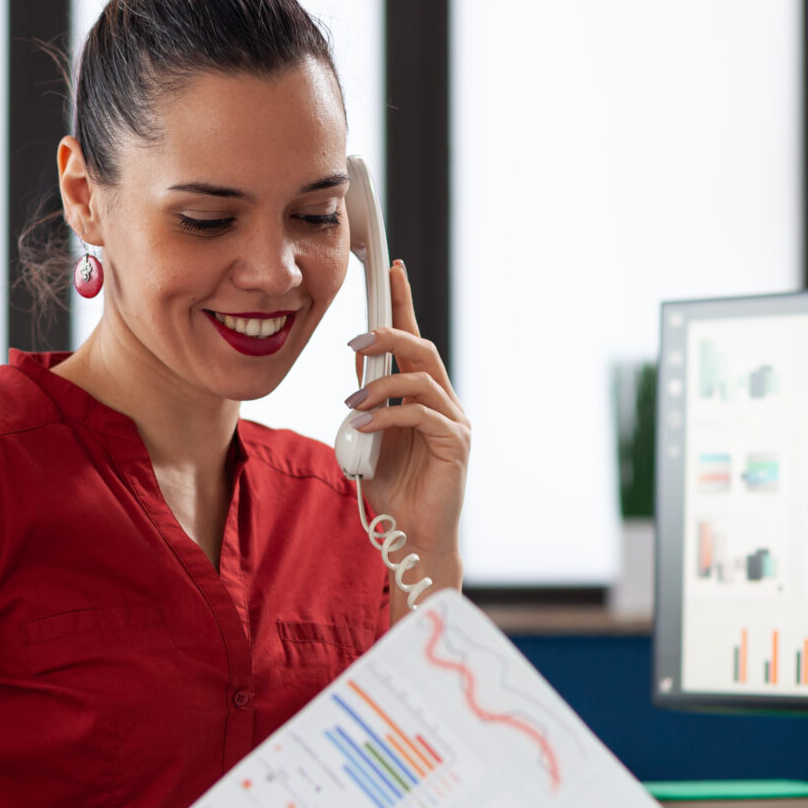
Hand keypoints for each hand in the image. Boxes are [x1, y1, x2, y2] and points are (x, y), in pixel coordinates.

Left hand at [345, 260, 469, 587]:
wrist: (410, 536)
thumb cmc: (392, 489)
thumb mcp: (369, 435)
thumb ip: (368, 398)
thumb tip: (358, 359)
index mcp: (425, 396)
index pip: (414, 340)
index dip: (403, 304)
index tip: (392, 271)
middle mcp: (445, 403)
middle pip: (422, 349)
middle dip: (389, 335)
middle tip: (356, 341)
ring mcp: (454, 422)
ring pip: (422, 378)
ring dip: (381, 383)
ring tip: (352, 400)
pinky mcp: (455, 444)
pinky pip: (421, 416)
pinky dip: (388, 416)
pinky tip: (363, 424)